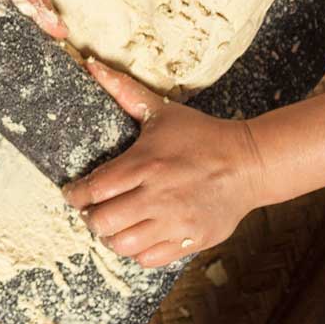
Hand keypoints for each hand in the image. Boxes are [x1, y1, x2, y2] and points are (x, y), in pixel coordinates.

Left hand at [64, 60, 265, 266]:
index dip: (75, 194)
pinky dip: (138, 251)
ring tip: (116, 223)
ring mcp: (176, 222)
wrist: (250, 163)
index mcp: (145, 165)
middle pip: (102, 221)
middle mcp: (158, 196)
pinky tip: (140, 234)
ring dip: (112, 236)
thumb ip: (124, 91)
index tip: (74, 193)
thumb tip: (91, 64)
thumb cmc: (201, 136)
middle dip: (91, 217)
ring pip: (123, 244)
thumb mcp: (162, 112)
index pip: (93, 189)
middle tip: (94, 209)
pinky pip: (150, 259)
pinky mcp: (192, 240)